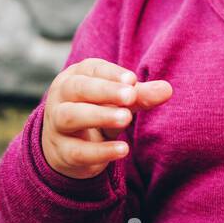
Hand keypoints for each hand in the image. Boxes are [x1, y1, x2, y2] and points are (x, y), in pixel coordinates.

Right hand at [40, 58, 172, 180]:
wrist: (67, 149)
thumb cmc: (97, 113)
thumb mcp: (118, 102)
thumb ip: (140, 95)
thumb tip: (167, 90)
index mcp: (76, 76)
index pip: (91, 69)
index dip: (111, 74)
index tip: (132, 80)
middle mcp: (61, 97)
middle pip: (77, 88)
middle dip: (104, 91)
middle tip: (130, 95)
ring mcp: (56, 125)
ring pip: (71, 116)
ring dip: (99, 116)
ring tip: (126, 118)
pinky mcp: (62, 152)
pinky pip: (78, 151)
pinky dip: (100, 151)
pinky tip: (123, 149)